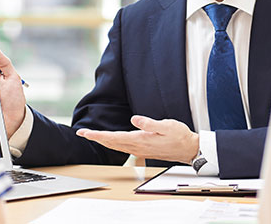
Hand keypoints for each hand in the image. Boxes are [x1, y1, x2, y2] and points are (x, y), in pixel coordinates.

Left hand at [76, 116, 198, 163]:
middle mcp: (137, 147)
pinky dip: (113, 144)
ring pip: (116, 146)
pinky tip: (110, 141)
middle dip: (96, 138)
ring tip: (92, 135)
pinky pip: (123, 148)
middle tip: (82, 133)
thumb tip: (134, 120)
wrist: (189, 149)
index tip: (85, 133)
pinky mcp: (143, 150)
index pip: (114, 137)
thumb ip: (149, 123)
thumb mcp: (166, 125)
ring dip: (103, 141)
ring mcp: (139, 150)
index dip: (98, 135)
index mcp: (141, 140)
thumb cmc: (179, 135)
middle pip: (111, 143)